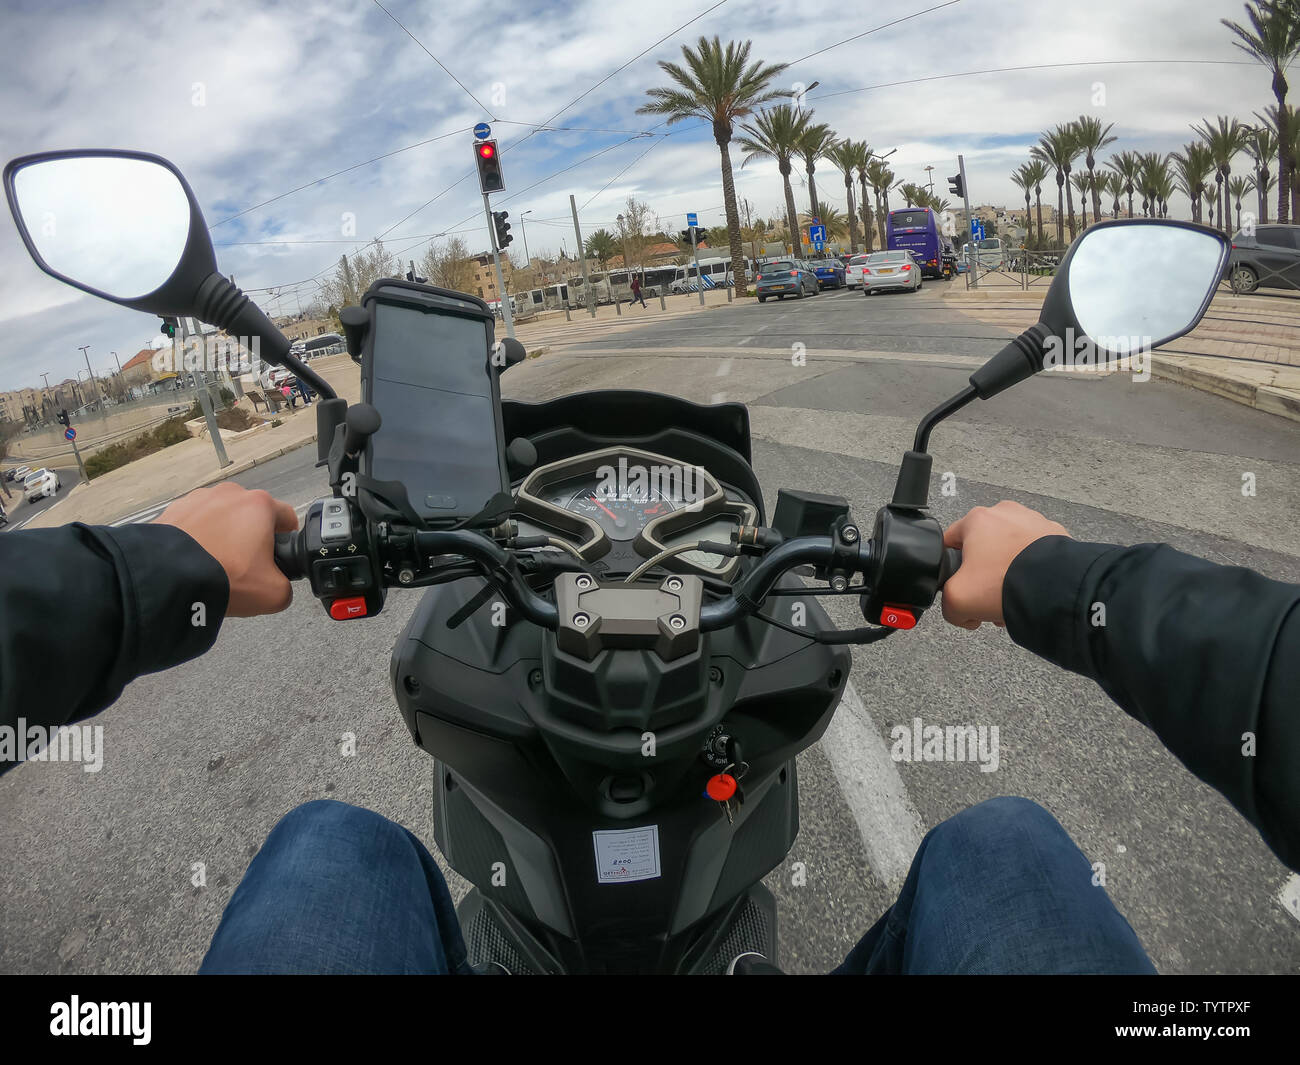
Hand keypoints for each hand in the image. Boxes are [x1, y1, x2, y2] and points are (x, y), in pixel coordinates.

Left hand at [154, 482, 297, 616]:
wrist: (168, 579)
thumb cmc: (225, 577)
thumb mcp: (274, 594)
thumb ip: (286, 587)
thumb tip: (276, 584)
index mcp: (259, 504)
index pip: (287, 518)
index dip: (287, 540)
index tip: (278, 558)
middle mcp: (231, 493)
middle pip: (252, 515)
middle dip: (251, 537)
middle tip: (244, 566)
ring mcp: (199, 498)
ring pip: (222, 516)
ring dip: (223, 534)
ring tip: (213, 563)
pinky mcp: (173, 509)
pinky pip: (194, 522)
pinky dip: (197, 537)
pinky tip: (193, 558)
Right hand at [941, 501, 1068, 629]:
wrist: (1054, 588)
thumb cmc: (1005, 583)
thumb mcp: (957, 600)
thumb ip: (947, 605)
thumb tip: (960, 613)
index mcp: (976, 519)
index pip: (949, 542)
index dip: (950, 569)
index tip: (961, 586)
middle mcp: (1005, 512)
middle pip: (982, 548)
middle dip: (983, 574)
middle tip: (988, 597)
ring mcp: (1033, 520)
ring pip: (1009, 550)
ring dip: (1007, 571)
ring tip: (1013, 596)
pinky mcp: (1056, 533)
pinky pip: (1034, 552)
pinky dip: (1030, 568)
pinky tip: (1031, 587)